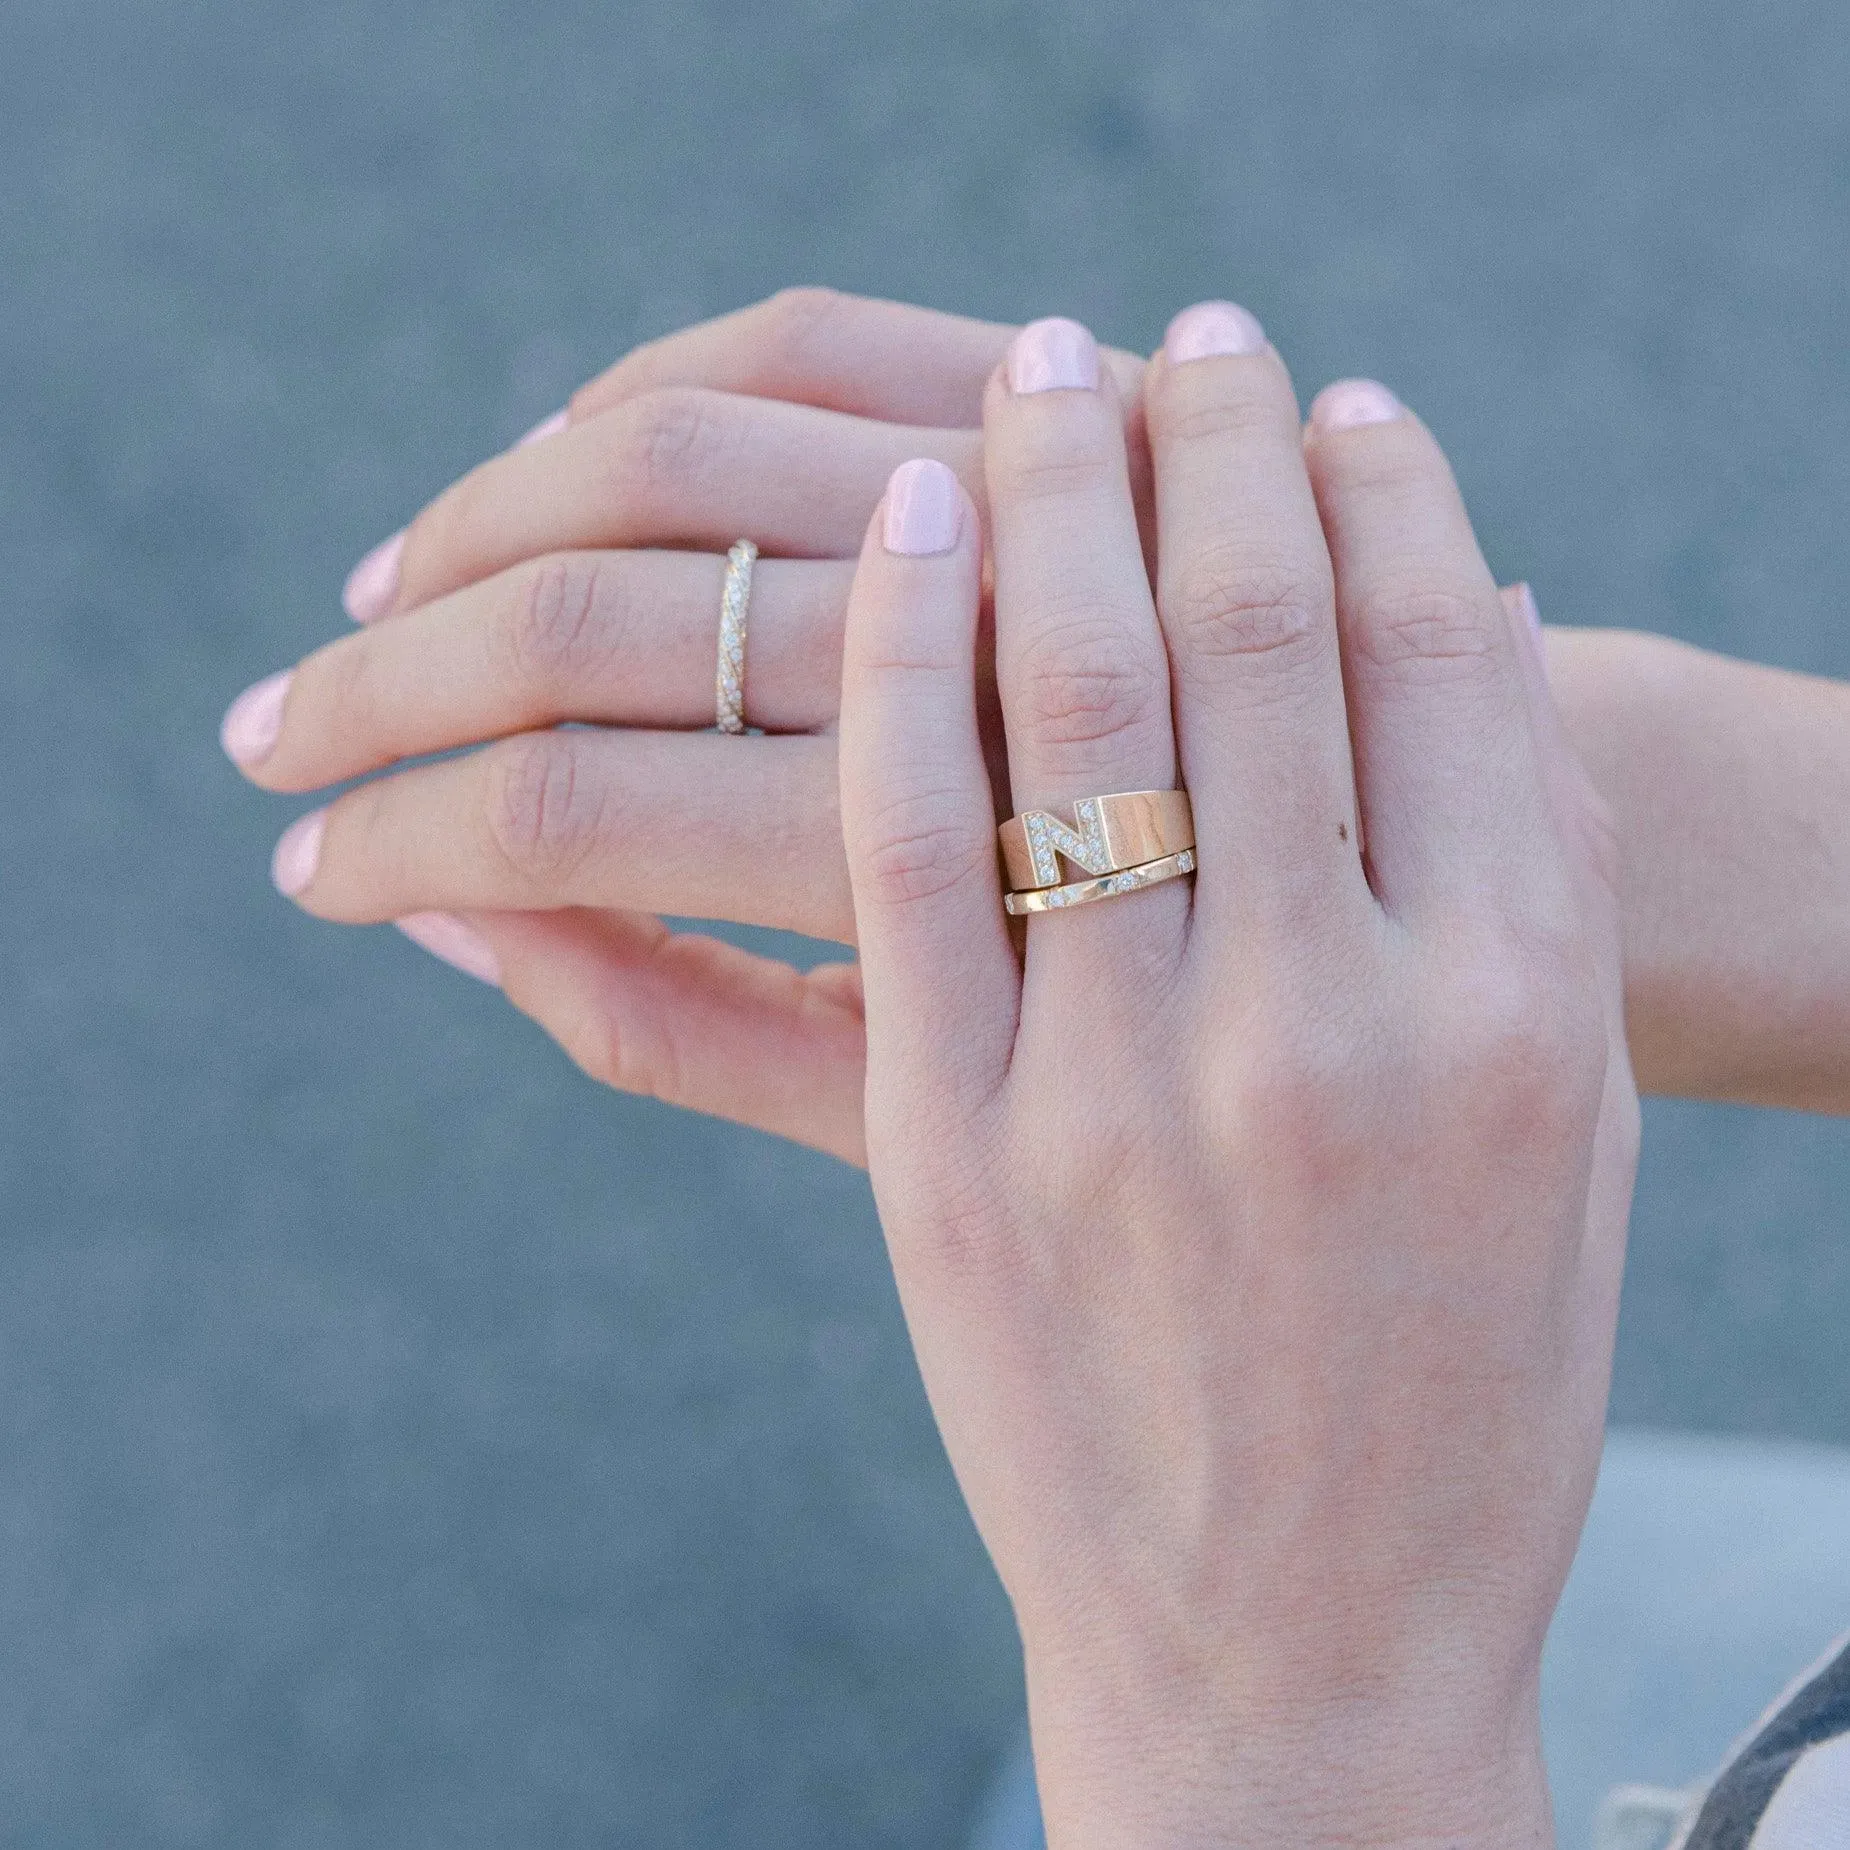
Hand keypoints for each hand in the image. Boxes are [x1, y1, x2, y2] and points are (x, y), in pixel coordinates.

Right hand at [223, 291, 1147, 1163]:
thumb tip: (446, 921)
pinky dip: (646, 380)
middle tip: (276, 716)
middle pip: (598, 608)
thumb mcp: (939, 1119)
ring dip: (477, 506)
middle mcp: (984, 686)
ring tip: (386, 583)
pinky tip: (555, 458)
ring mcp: (1024, 514)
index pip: (579, 808)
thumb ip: (691, 1023)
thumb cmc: (1190, 1076)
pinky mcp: (1060, 398)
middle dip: (388, 662)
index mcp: (963, 909)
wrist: (1473, 926)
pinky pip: (810, 334)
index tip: (307, 859)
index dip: (405, 826)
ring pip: (680, 443)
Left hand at [836, 314, 1637, 1846]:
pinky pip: (908, 836)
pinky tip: (899, 519)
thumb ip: (1528, 883)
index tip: (1327, 398)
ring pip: (1079, 695)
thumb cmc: (1450, 1396)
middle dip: (1211, 442)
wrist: (1294, 1656)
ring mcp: (1126, 1087)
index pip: (1447, 652)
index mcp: (1521, 1011)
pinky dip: (903, 653)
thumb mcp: (1562, 1142)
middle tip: (1171, 338)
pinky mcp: (951, 1146)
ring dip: (1053, 490)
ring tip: (1035, 371)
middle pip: (1260, 635)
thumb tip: (1464, 610)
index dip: (1383, 489)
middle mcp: (1335, 1025)